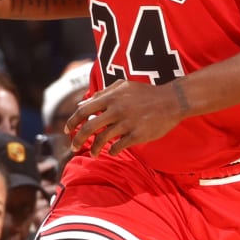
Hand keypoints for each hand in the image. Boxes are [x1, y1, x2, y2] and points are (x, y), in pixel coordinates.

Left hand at [66, 79, 189, 156]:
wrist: (172, 100)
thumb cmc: (146, 93)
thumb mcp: (124, 86)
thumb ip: (103, 93)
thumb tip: (83, 104)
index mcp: (111, 97)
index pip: (83, 110)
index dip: (72, 121)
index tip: (67, 130)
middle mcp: (116, 110)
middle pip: (88, 128)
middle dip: (77, 139)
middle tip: (73, 146)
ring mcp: (127, 123)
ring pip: (102, 140)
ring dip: (94, 149)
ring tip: (93, 153)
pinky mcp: (138, 135)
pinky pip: (118, 146)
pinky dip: (112, 150)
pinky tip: (112, 151)